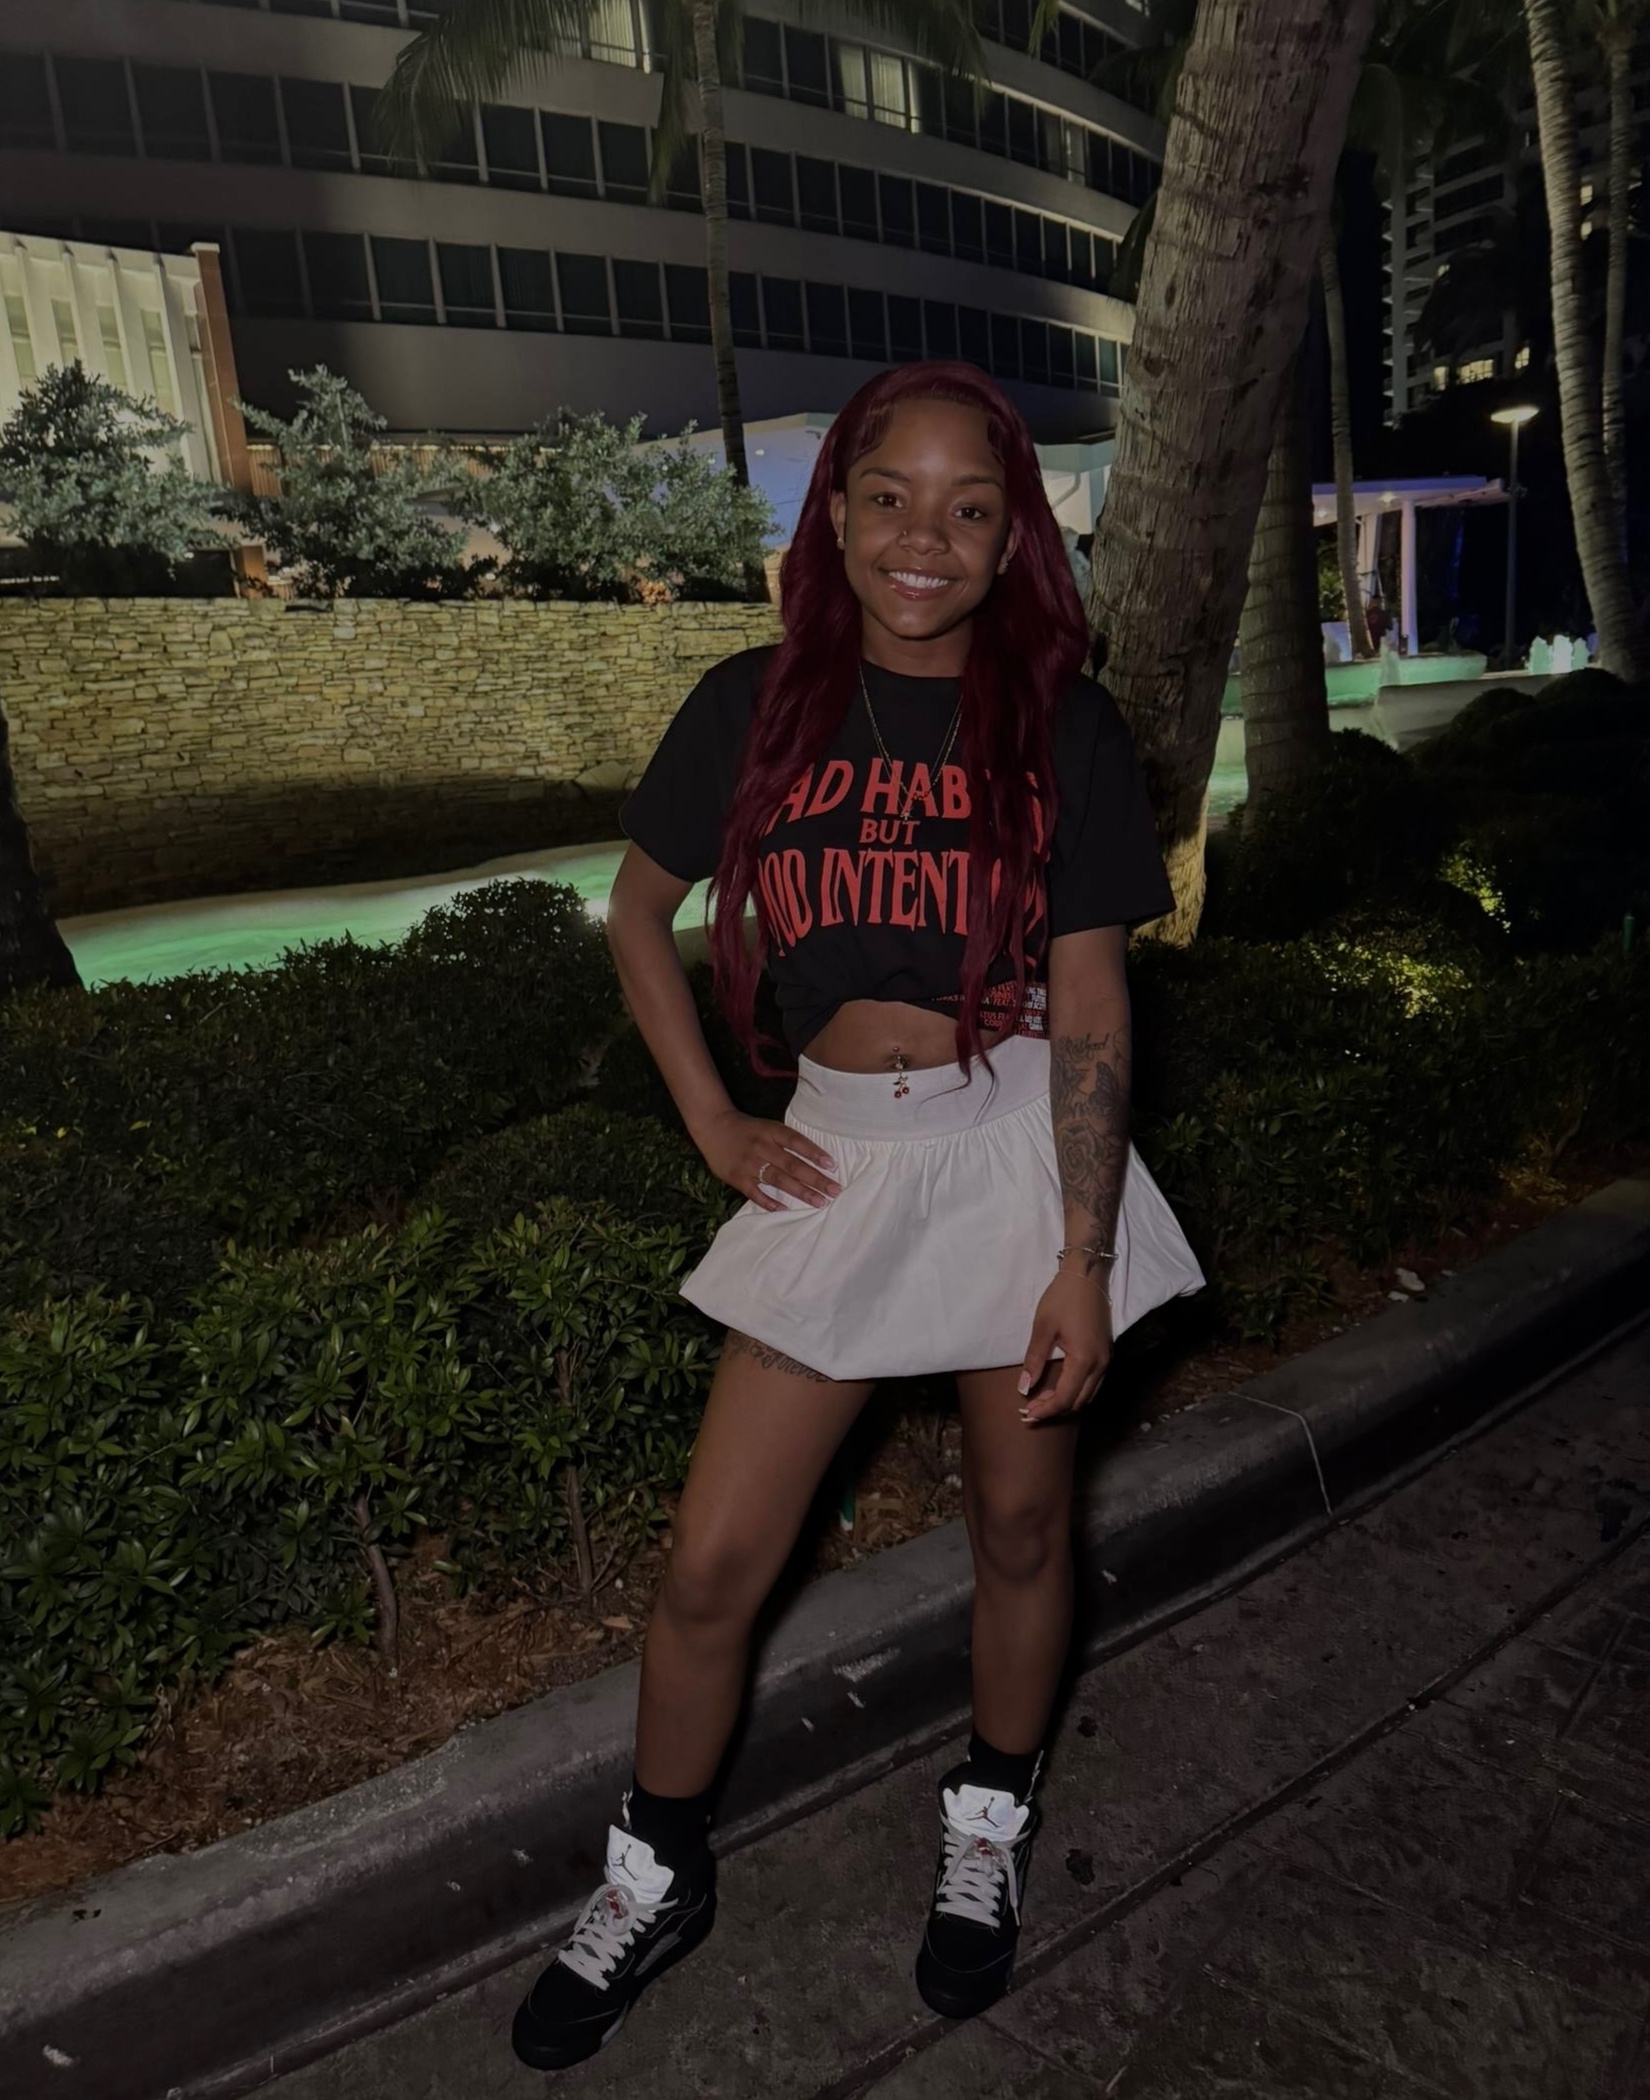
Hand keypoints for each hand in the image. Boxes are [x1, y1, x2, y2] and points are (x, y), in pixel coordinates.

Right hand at [693, 1109, 839, 1213]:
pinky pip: (755, 1192)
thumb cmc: (747, 1129)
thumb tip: (816, 1159)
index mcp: (771, 1131)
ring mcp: (749, 1163)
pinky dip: (768, 1202)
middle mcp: (762, 1147)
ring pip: (779, 1180)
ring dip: (800, 1192)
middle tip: (834, 1190)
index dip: (815, 1153)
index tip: (832, 1166)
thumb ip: (786, 1141)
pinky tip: (784, 1210)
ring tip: (819, 1202)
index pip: (797, 1142)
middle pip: (793, 1165)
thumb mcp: (767, 1126)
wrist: (713, 1126)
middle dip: (815, 1179)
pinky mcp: (737, 1177)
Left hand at [1017, 1269, 1112, 1424]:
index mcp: (1084, 1359)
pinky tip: (1059, 1387)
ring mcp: (1106, 1359)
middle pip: (1079, 1402)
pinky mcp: (1106, 1353)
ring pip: (1088, 1395)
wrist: (1086, 1274)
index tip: (1026, 1415)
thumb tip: (1023, 1388)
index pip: (1065, 1398)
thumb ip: (1034, 1359)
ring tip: (1041, 1400)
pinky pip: (1094, 1384)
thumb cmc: (1062, 1298)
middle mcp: (1100, 1364)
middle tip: (1030, 1410)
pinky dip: (1077, 1391)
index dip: (1045, 1410)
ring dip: (1066, 1402)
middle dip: (1054, 1410)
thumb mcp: (1043, 1327)